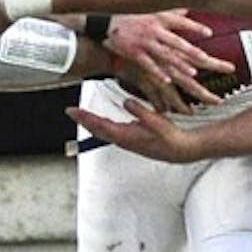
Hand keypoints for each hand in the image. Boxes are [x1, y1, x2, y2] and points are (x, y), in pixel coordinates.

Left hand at [66, 100, 203, 163]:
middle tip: (72, 112)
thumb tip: (126, 101)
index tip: (71, 111)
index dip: (84, 117)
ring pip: (104, 132)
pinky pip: (112, 133)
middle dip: (84, 120)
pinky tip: (104, 122)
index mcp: (126, 136)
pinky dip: (103, 126)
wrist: (180, 150)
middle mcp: (123, 140)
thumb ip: (139, 110)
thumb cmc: (169, 137)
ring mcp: (127, 141)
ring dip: (93, 123)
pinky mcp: (132, 141)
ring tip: (83, 116)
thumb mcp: (156, 121)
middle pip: (97, 130)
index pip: (99, 125)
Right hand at [103, 11, 233, 106]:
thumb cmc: (126, 17)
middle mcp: (156, 31)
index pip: (181, 23)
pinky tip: (167, 81)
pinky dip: (157, 73)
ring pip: (166, 56)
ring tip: (193, 75)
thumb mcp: (150, 10)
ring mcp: (146, 43)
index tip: (209, 32)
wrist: (100, 22)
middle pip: (181, 44)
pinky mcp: (134, 53)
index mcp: (161, 19)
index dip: (195, 27)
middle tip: (214, 63)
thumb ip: (171, 12)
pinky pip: (148, 65)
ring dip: (180, 65)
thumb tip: (188, 8)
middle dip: (199, 55)